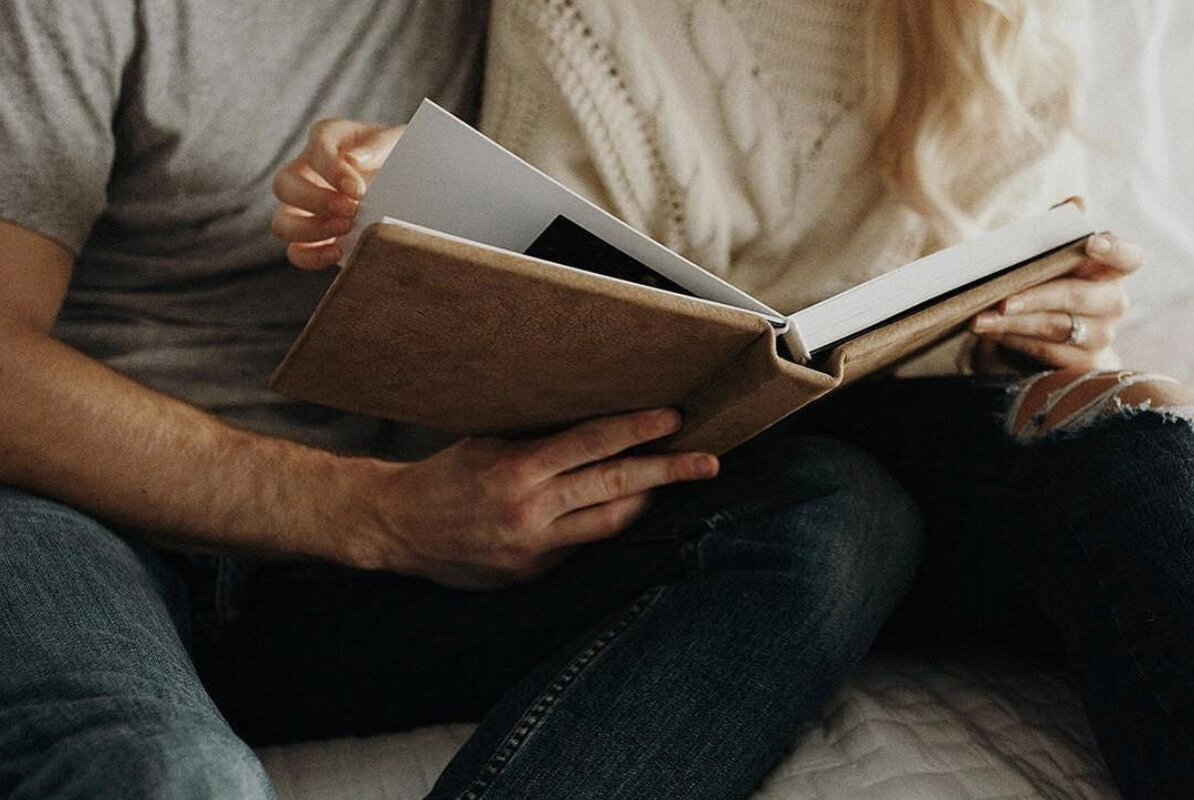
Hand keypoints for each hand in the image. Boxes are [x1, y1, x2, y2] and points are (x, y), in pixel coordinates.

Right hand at [271, 119, 405, 269]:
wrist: (410, 188)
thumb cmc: (400, 158)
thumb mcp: (399, 142)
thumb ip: (380, 144)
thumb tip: (354, 159)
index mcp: (328, 140)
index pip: (317, 146)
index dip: (332, 169)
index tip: (358, 189)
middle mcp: (307, 171)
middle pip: (285, 184)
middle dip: (315, 200)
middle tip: (350, 210)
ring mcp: (305, 208)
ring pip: (282, 221)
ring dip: (309, 230)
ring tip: (345, 230)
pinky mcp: (314, 238)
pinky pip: (297, 251)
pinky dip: (311, 256)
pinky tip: (338, 251)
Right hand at [347, 408, 717, 590]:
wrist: (397, 526)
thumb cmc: (444, 475)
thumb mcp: (489, 440)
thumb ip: (540, 436)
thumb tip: (595, 421)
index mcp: (518, 470)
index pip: (592, 444)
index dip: (637, 430)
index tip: (672, 420)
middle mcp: (530, 512)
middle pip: (615, 488)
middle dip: (668, 473)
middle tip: (707, 463)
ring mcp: (534, 549)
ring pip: (609, 524)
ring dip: (645, 503)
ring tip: (671, 484)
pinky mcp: (532, 574)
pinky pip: (584, 549)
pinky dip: (606, 526)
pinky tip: (623, 511)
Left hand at [969, 232, 1140, 370]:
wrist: (1044, 334)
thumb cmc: (1047, 283)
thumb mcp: (1047, 256)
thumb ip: (1058, 230)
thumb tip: (1075, 203)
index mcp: (1111, 270)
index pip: (1128, 257)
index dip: (1113, 249)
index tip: (1091, 242)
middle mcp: (1113, 303)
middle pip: (1077, 297)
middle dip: (1036, 297)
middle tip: (1002, 301)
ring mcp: (1100, 336)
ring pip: (1055, 328)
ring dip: (1013, 324)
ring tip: (979, 320)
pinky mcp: (1081, 363)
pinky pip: (1045, 352)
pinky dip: (1013, 341)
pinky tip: (990, 332)